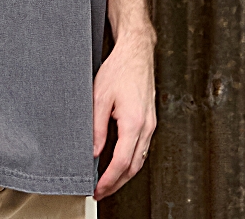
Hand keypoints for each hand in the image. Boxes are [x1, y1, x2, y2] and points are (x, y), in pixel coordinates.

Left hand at [92, 31, 155, 199]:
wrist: (136, 52)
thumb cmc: (119, 69)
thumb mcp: (99, 97)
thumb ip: (96, 128)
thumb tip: (94, 152)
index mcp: (134, 123)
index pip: (122, 162)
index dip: (109, 180)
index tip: (98, 189)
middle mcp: (146, 127)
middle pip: (133, 167)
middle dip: (117, 183)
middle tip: (100, 191)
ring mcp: (150, 124)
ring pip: (140, 159)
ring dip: (124, 174)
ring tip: (107, 181)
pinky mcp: (150, 120)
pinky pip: (142, 148)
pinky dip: (131, 161)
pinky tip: (120, 162)